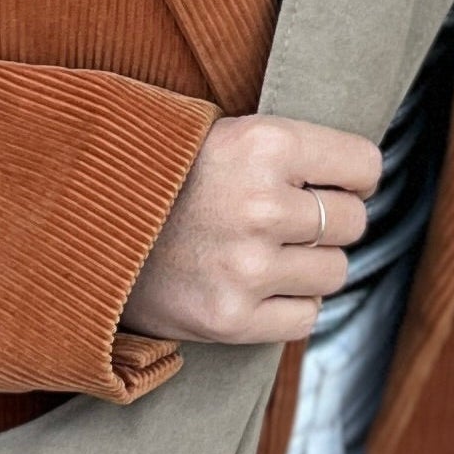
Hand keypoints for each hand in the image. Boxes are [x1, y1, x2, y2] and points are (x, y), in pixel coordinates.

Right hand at [123, 114, 382, 347]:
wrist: (86, 228)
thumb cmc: (165, 176)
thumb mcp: (226, 134)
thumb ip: (293, 150)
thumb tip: (367, 176)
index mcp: (265, 144)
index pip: (365, 166)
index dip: (349, 176)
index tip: (326, 182)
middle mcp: (261, 205)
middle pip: (352, 222)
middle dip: (326, 222)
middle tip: (283, 219)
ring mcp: (246, 267)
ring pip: (334, 272)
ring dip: (308, 265)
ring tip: (261, 250)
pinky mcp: (231, 319)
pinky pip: (306, 317)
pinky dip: (288, 305)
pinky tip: (252, 285)